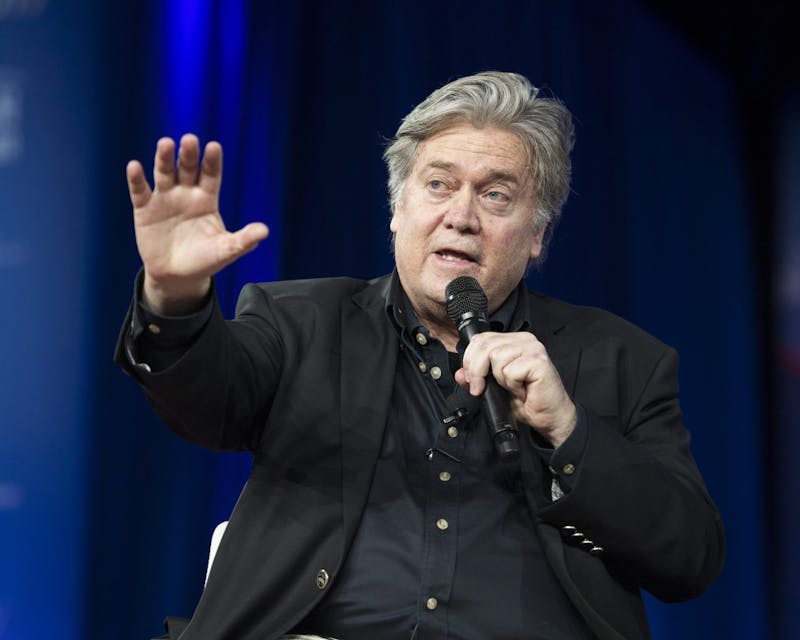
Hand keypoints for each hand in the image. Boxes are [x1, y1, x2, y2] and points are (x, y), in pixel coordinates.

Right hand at [126, 133, 268, 313]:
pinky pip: (140, 191)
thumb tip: (265, 231)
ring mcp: (164, 198)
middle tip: (190, 140)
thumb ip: (243, 240)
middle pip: (187, 168)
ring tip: (165, 143)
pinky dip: (136, 179)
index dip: (212, 162)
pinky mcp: (144, 209)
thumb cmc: (205, 260)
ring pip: (164, 173)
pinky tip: (134, 167)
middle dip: (188, 154)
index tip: (214, 147)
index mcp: (207, 199)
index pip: (211, 175)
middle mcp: (186, 193)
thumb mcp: (225, 251)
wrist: (176, 275)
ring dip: (164, 158)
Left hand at [454, 332, 576, 446]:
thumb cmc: (527, 402)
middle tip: (481, 388)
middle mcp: (524, 340)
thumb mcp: (494, 389)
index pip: (480, 338)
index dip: (469, 359)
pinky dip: (511, 385)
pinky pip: (510, 370)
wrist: (549, 417)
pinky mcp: (539, 361)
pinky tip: (522, 390)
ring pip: (496, 356)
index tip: (471, 380)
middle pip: (484, 345)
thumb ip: (477, 378)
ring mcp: (533, 349)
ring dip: (499, 379)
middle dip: (476, 370)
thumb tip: (460, 374)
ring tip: (512, 388)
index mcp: (513, 341)